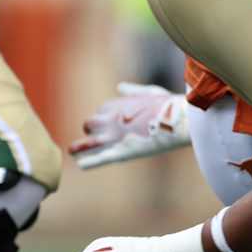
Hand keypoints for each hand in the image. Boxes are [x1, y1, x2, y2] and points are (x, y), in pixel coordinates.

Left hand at [68, 82, 189, 168]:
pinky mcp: (122, 152)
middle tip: (96, 137)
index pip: (100, 112)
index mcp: (116, 106)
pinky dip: (90, 162)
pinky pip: (101, 158)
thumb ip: (133, 92)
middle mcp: (110, 120)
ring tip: (71, 151)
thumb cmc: (169, 105)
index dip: (104, 118)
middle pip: (90, 125)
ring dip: (79, 147)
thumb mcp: (150, 92)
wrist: (180, 118)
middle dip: (92, 131)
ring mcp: (114, 137)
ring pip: (89, 142)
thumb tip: (120, 87)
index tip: (111, 123)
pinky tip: (80, 165)